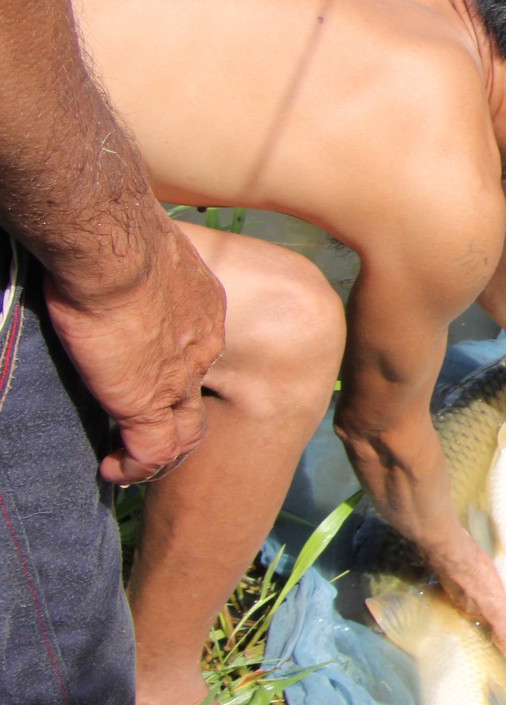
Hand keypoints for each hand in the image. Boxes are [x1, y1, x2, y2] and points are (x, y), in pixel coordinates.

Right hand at [41, 219, 225, 484]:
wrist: (114, 248)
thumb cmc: (115, 235)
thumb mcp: (136, 252)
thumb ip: (131, 267)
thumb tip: (104, 256)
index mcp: (202, 308)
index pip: (194, 351)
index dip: (173, 371)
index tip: (142, 376)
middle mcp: (201, 345)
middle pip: (196, 394)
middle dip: (175, 416)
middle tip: (143, 430)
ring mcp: (179, 377)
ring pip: (184, 431)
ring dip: (159, 450)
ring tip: (129, 460)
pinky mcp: (149, 402)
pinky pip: (152, 451)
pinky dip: (134, 466)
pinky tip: (111, 469)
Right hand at [425, 524, 505, 662]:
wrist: (454, 550)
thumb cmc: (476, 579)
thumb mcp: (496, 607)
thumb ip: (504, 630)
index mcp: (472, 613)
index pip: (488, 624)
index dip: (499, 624)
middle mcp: (462, 602)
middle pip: (480, 609)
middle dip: (493, 608)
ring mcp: (458, 584)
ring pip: (475, 594)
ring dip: (487, 593)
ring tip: (501, 589)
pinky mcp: (458, 567)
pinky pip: (471, 577)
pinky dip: (480, 578)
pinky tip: (488, 571)